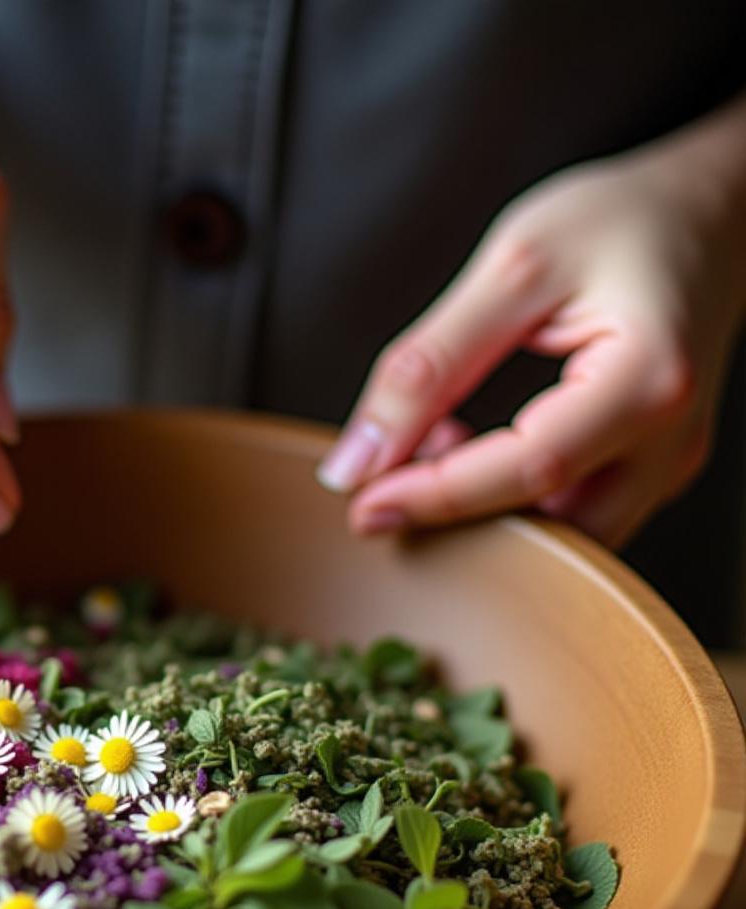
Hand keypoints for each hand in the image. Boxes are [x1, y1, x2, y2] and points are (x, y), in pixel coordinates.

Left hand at [319, 97, 745, 547]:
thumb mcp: (512, 267)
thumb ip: (428, 364)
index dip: (436, 495)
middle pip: (552, 527)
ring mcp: (667, 462)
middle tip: (384, 481)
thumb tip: (358, 460)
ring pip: (563, 538)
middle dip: (458, 520)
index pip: (527, 468)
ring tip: (433, 443)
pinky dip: (509, 500)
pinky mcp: (649, 468)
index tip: (362, 504)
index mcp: (648, 380)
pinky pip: (573, 514)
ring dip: (484, 513)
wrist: (708, 210)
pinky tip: (468, 449)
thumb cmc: (621, 221)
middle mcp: (670, 439)